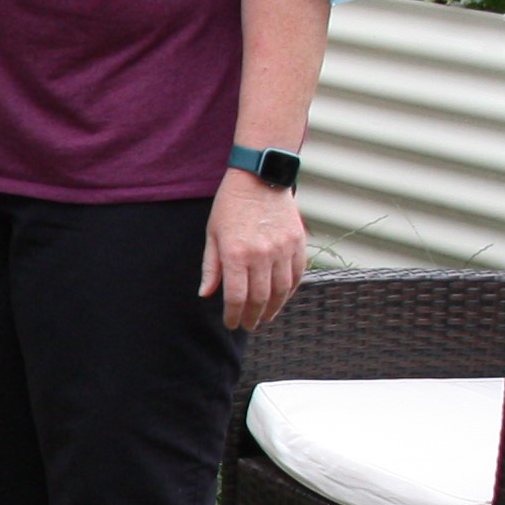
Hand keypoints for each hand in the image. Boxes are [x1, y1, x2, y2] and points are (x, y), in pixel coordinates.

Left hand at [202, 170, 307, 329]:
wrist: (259, 178)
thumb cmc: (230, 206)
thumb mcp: (212, 235)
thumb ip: (210, 267)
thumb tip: (206, 295)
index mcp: (236, 254)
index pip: (236, 297)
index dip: (234, 315)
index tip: (232, 323)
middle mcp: (261, 254)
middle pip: (259, 298)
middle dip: (253, 317)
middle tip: (248, 326)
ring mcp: (283, 249)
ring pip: (281, 290)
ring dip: (273, 309)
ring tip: (265, 317)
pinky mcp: (299, 243)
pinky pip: (297, 275)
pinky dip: (290, 291)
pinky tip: (281, 299)